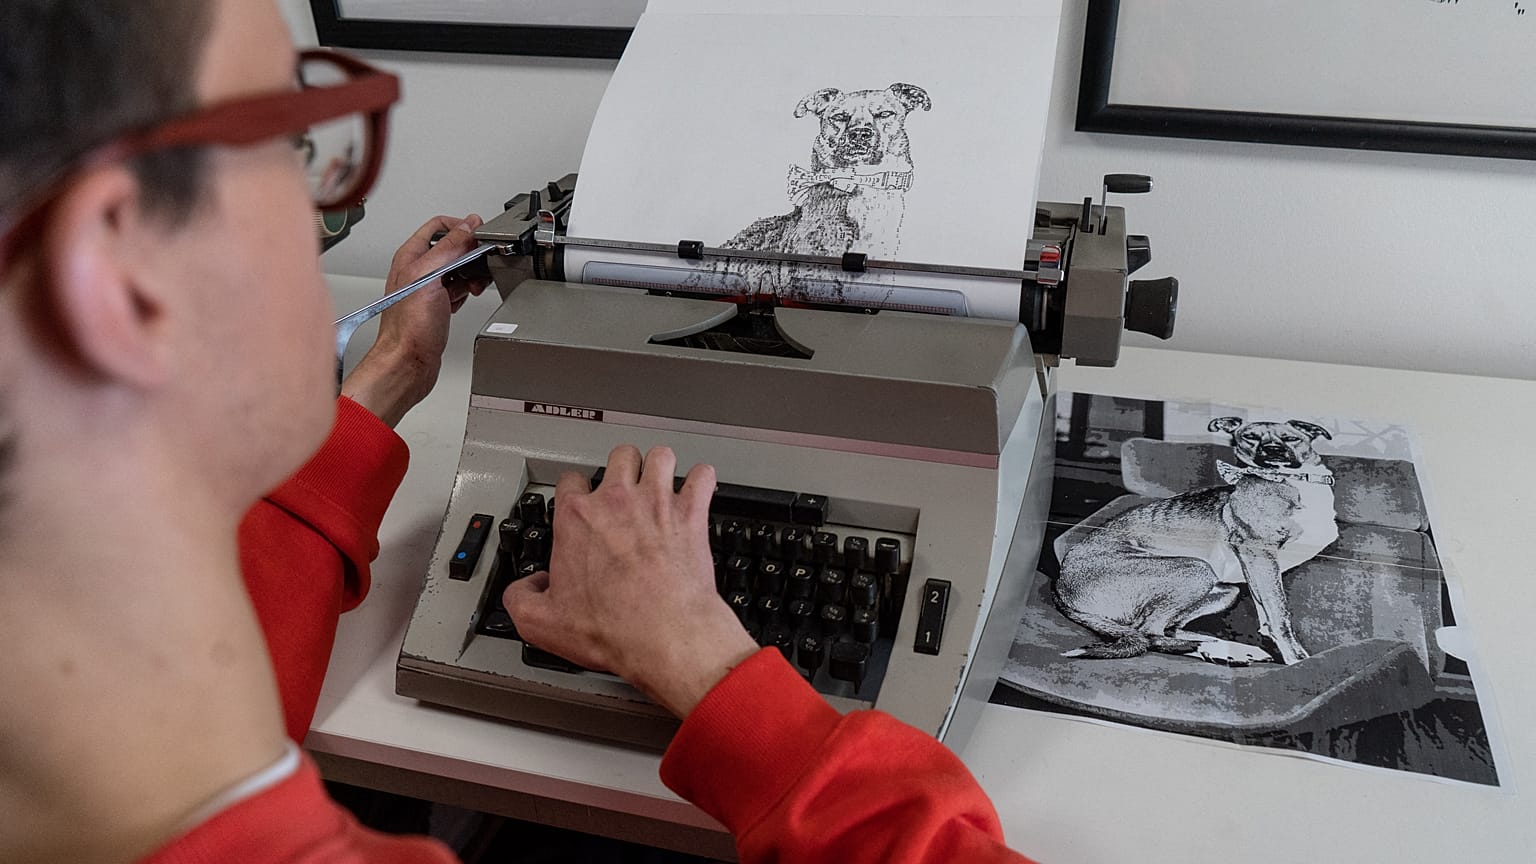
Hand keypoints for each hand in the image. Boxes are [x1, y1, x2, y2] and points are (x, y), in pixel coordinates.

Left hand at [341, 214, 489, 426]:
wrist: (409, 362)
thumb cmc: (409, 327)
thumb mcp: (430, 277)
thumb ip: (449, 248)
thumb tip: (468, 226)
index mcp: (411, 256)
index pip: (437, 225)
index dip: (461, 225)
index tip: (480, 233)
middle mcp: (417, 270)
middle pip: (451, 247)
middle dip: (470, 253)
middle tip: (481, 263)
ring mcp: (427, 288)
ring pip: (457, 268)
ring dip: (471, 274)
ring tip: (474, 285)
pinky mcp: (437, 305)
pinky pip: (457, 288)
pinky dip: (466, 291)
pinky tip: (466, 298)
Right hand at [503, 446, 760, 717]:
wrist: (665, 634)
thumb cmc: (614, 627)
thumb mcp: (542, 623)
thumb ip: (521, 599)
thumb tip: (526, 587)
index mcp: (577, 520)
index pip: (570, 480)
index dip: (576, 490)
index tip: (580, 503)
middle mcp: (616, 501)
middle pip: (619, 457)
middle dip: (622, 468)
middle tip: (625, 487)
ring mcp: (657, 503)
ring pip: (660, 456)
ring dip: (661, 466)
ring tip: (661, 481)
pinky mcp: (691, 514)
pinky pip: (703, 476)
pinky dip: (702, 480)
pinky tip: (699, 489)